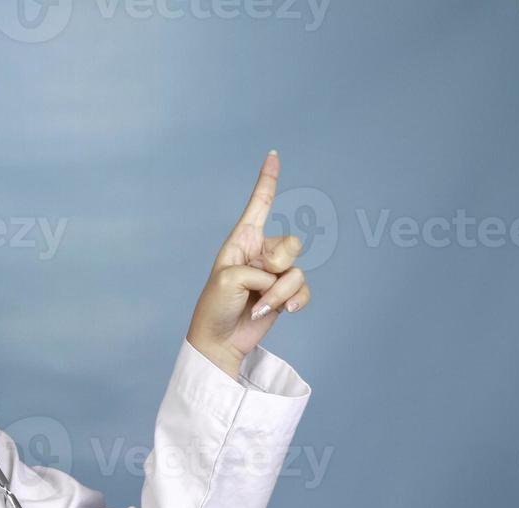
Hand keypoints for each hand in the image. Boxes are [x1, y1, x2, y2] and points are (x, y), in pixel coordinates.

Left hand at [186, 150, 312, 378]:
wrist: (219, 340)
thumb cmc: (215, 307)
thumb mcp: (228, 279)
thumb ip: (260, 270)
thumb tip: (282, 280)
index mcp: (242, 240)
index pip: (259, 205)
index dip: (267, 180)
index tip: (273, 155)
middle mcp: (261, 252)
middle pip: (291, 244)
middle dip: (278, 263)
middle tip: (258, 281)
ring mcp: (275, 273)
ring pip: (297, 271)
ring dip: (279, 292)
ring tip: (259, 304)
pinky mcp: (285, 294)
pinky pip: (304, 290)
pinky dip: (292, 302)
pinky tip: (280, 312)